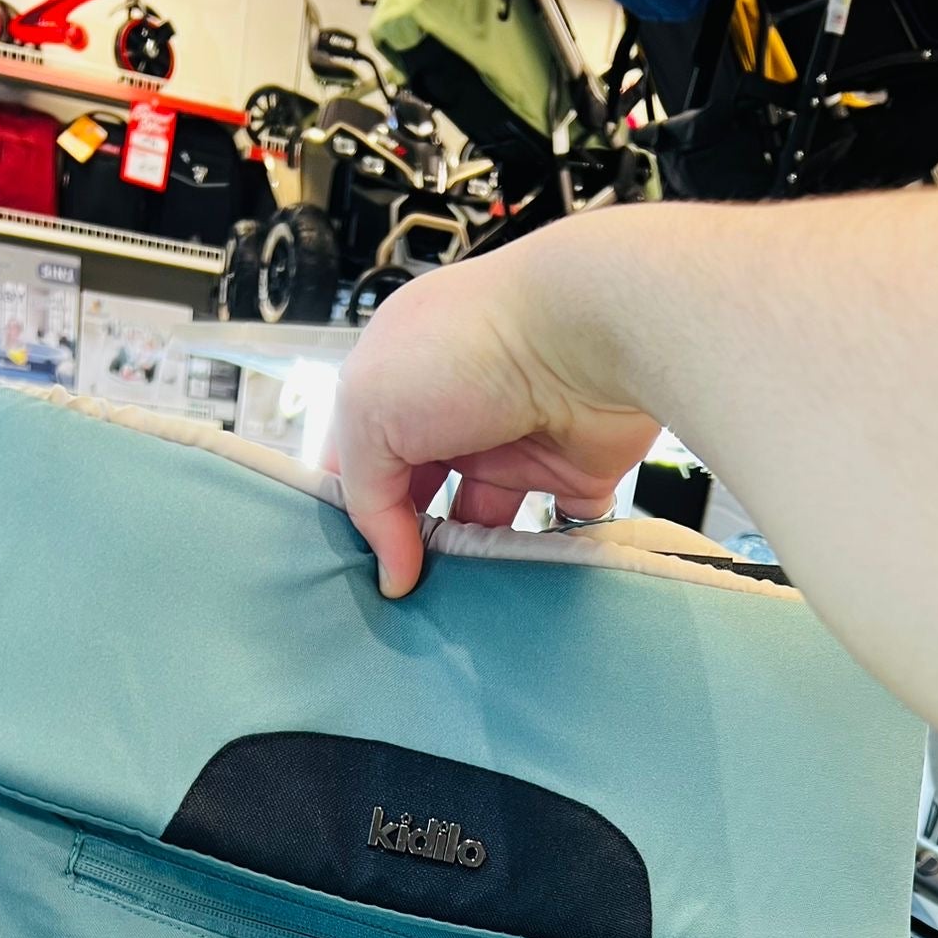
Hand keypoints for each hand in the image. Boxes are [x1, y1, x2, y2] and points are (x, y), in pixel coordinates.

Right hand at [327, 239, 659, 596]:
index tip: (353, 566)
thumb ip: (364, 492)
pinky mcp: (572, 472)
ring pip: (482, 525)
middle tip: (404, 598)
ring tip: (456, 604)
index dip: (352, 513)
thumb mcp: (370, 407)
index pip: (362, 459)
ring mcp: (514, 444)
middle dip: (409, 546)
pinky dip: (537, 560)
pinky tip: (515, 587)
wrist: (585, 333)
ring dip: (468, 563)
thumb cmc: (469, 346)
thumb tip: (392, 571)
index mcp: (400, 382)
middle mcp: (456, 412)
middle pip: (421, 500)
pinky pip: (550, 532)